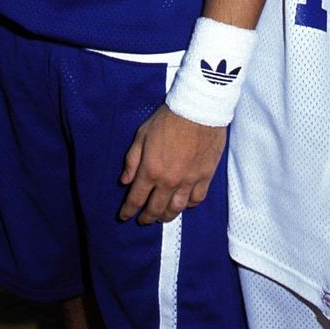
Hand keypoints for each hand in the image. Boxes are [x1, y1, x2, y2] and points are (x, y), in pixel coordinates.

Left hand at [119, 104, 226, 223]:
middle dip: (146, 218)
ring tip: (162, 216)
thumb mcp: (143, 134)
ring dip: (166, 216)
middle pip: (156, 209)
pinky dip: (188, 205)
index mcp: (150, 170)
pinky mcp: (205, 176)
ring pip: (176, 209)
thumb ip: (132, 160)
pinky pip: (196, 199)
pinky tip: (184, 203)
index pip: (136, 199)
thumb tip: (125, 181)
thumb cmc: (168, 119)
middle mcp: (168, 181)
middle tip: (143, 220)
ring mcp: (188, 181)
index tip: (124, 216)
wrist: (199, 109)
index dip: (128, 211)